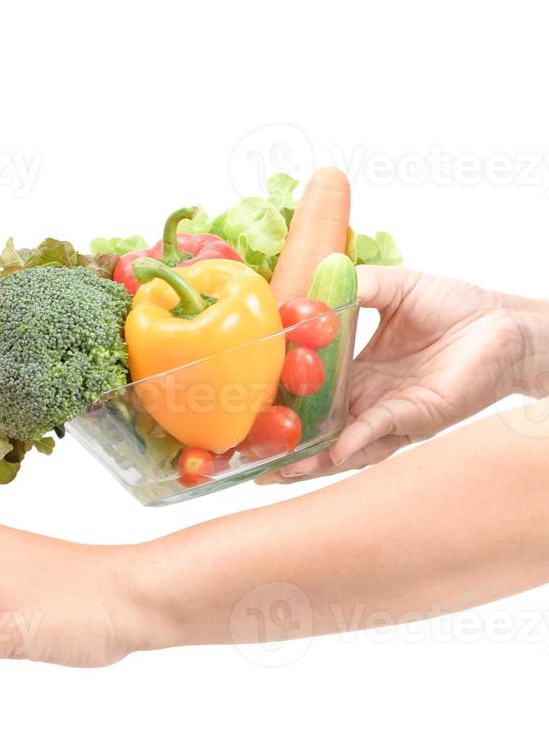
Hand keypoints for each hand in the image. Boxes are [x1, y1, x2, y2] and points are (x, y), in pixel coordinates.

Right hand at [262, 265, 528, 482]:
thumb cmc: (458, 308)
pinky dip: (352, 443)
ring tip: (276, 469)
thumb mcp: (395, 287)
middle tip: (244, 456)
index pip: (309, 392)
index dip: (278, 400)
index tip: (243, 404)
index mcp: (357, 373)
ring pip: (340, 444)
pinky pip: (377, 434)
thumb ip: (357, 286)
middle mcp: (368, 400)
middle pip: (316, 429)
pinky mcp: (415, 418)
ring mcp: (389, 414)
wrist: (507, 324)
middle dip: (282, 446)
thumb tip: (315, 281)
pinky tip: (330, 449)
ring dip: (309, 459)